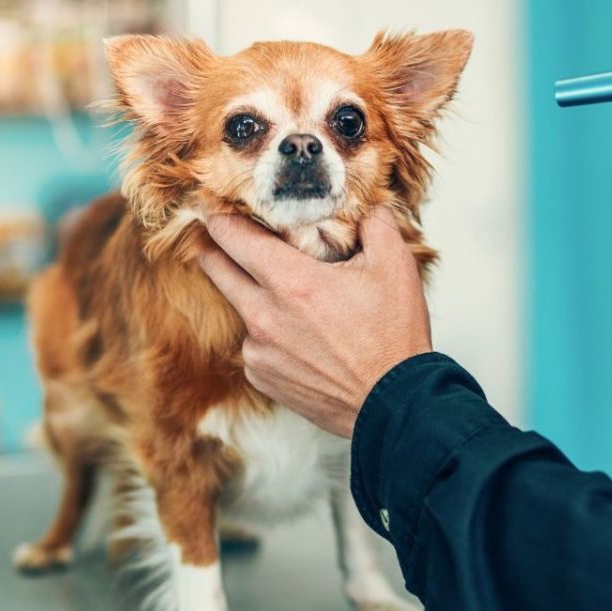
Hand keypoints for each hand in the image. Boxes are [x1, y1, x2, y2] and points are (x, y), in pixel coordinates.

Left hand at [197, 208, 431, 437]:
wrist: (394, 405)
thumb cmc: (394, 337)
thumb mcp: (395, 267)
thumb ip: (375, 224)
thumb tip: (367, 205)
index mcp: (291, 282)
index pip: (232, 236)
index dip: (219, 215)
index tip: (216, 205)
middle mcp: (264, 316)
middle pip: (216, 268)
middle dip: (216, 248)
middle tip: (226, 236)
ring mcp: (258, 351)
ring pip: (240, 309)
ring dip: (253, 296)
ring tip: (289, 298)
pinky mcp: (261, 378)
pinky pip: (253, 345)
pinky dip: (268, 336)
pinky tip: (300, 338)